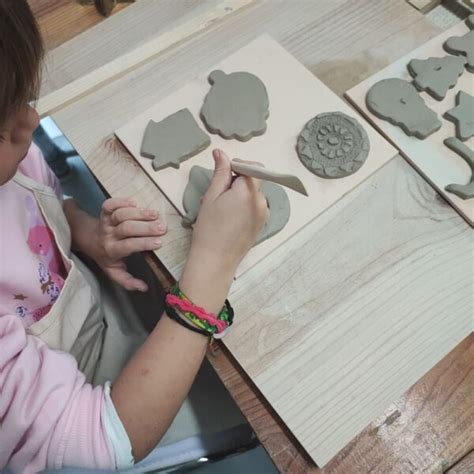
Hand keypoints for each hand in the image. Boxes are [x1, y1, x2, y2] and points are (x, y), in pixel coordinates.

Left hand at [93, 198, 166, 290]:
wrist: (88, 240)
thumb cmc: (107, 257)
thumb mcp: (114, 272)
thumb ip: (128, 281)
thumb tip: (144, 288)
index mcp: (111, 251)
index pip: (128, 246)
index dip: (143, 243)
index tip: (160, 242)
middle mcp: (108, 235)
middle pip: (126, 228)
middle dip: (145, 228)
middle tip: (162, 227)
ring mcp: (106, 222)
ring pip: (120, 215)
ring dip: (139, 213)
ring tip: (155, 214)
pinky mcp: (105, 211)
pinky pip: (109, 204)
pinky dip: (121, 201)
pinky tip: (135, 202)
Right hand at [180, 149, 267, 311]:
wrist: (215, 261)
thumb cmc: (209, 229)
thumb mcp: (211, 197)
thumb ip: (220, 173)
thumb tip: (221, 153)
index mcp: (249, 192)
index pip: (253, 167)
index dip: (238, 167)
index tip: (223, 175)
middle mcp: (261, 202)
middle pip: (254, 181)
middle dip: (237, 182)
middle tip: (218, 195)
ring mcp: (264, 215)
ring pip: (253, 194)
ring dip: (240, 194)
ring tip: (221, 209)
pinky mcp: (261, 225)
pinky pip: (254, 207)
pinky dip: (244, 206)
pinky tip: (229, 218)